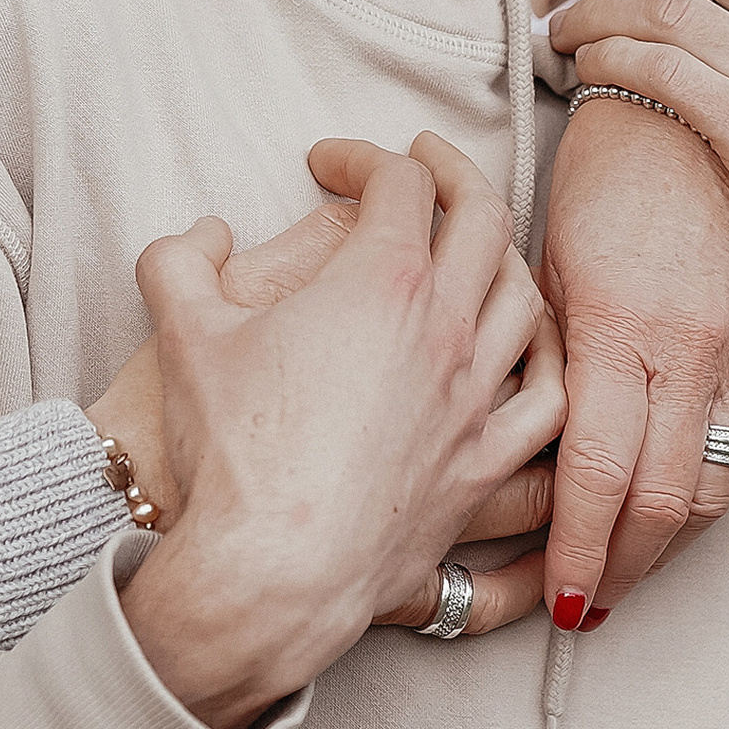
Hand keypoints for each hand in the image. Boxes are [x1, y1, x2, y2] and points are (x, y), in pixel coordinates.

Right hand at [116, 133, 566, 728]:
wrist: (269, 572)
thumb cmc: (232, 454)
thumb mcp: (182, 333)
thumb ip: (179, 260)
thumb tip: (199, 235)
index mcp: (382, 281)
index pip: (398, 181)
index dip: (362, 157)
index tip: (327, 165)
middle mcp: (446, 329)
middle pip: (483, 218)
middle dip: (453, 174)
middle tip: (422, 165)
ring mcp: (475, 399)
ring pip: (527, 299)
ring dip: (503, 255)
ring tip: (477, 246)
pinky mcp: (483, 467)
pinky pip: (550, 400)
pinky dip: (548, 361)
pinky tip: (530, 351)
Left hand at [537, 95, 728, 627]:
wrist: (694, 105)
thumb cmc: (605, 168)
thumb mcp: (553, 255)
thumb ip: (548, 349)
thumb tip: (528, 432)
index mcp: (618, 322)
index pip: (600, 473)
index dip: (579, 550)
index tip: (557, 596)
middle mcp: (688, 345)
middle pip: (663, 502)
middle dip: (622, 570)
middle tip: (586, 609)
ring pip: (713, 485)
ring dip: (670, 546)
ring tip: (626, 574)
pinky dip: (708, 493)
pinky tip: (674, 512)